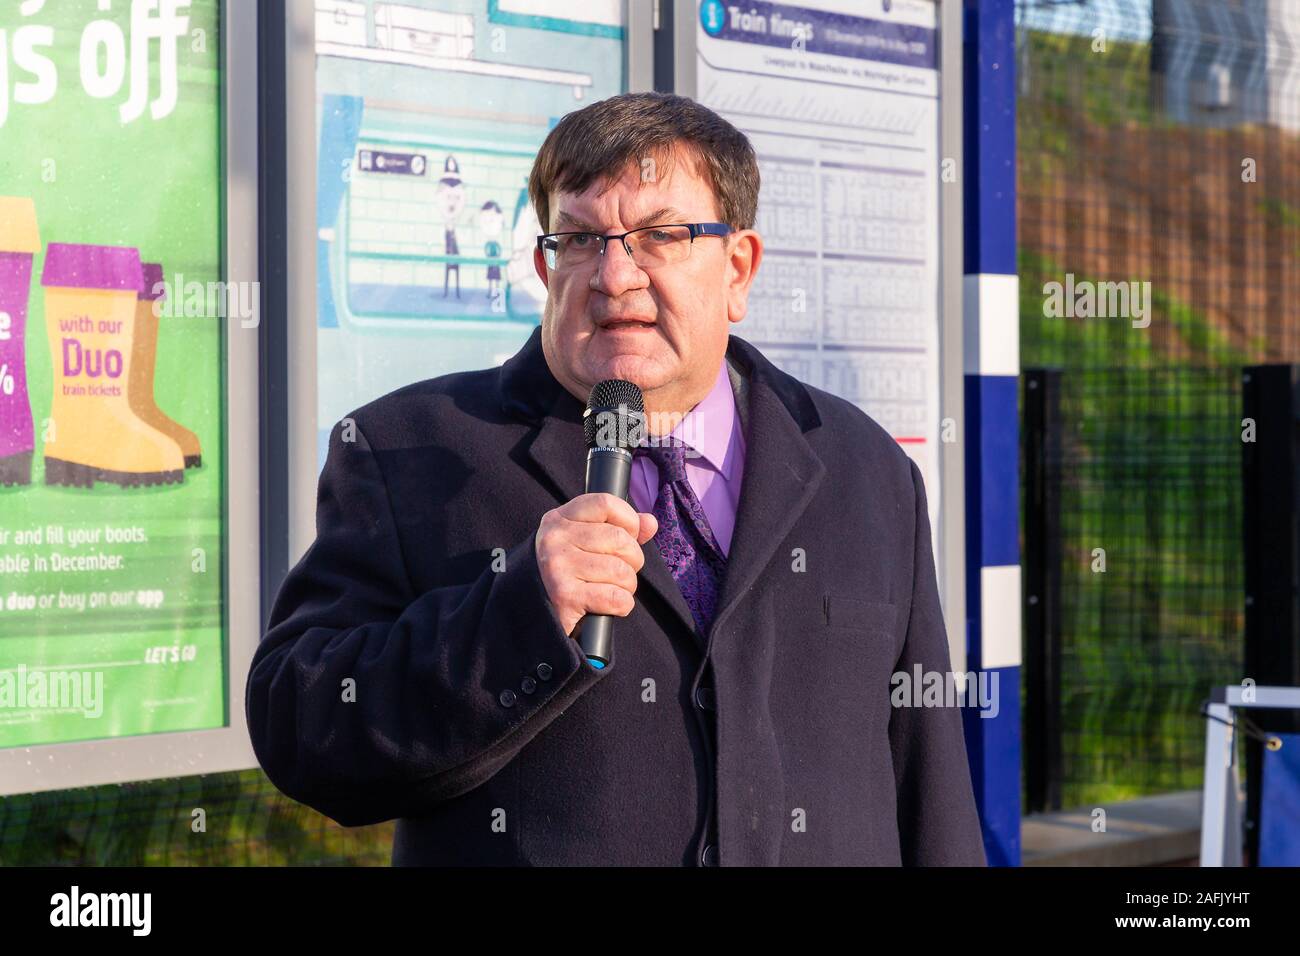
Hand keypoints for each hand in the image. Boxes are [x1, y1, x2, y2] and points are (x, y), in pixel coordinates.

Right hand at [535, 493, 658, 636]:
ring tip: (613, 589)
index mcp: (559, 519)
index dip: (628, 521)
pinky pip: (615, 597)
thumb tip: (650, 522)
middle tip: (621, 571)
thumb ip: (619, 528)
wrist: (532, 611)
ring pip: (621, 570)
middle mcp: (555, 539)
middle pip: (620, 539)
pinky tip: (609, 605)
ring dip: (627, 585)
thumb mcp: (585, 542)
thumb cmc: (566, 573)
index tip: (628, 537)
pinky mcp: (565, 596)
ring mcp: (558, 566)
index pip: (606, 503)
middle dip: (632, 560)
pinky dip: (622, 605)